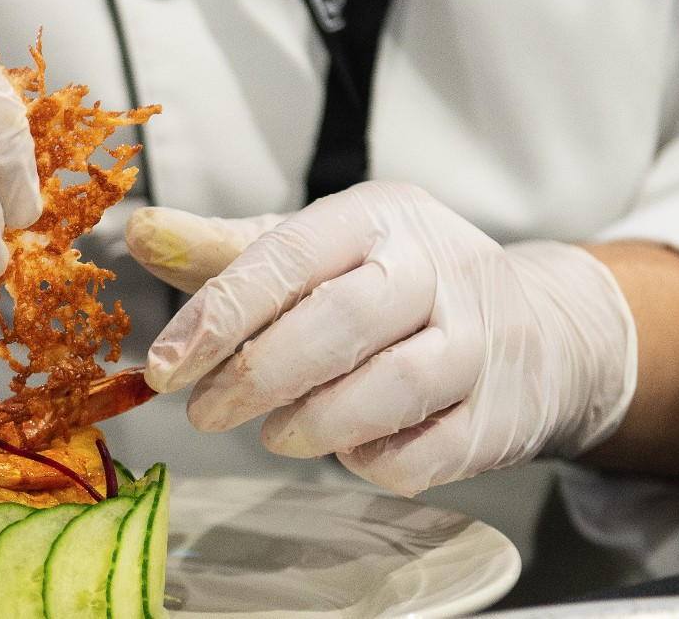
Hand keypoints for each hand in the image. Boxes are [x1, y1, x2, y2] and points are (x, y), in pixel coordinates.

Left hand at [131, 182, 636, 495]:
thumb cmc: (394, 285)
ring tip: (275, 435)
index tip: (163, 366)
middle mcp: (436, 268)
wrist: (540, 327)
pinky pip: (429, 451)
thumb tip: (138, 232)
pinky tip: (349, 452)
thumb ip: (226, 251)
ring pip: (391, 389)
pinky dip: (376, 461)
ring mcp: (480, 340)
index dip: (219, 314)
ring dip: (314, 424)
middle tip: (206, 412)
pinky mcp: (501, 412)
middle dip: (259, 375)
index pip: (289, 257)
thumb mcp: (314, 249)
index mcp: (377, 217)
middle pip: (341, 321)